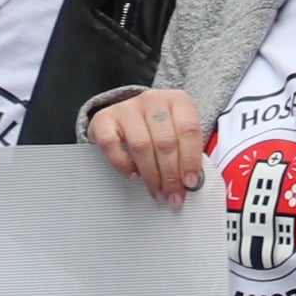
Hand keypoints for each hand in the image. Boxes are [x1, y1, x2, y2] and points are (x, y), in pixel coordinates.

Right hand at [88, 87, 209, 201]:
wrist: (129, 114)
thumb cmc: (159, 127)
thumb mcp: (178, 131)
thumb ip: (187, 150)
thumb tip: (192, 181)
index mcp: (178, 100)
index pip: (188, 130)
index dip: (191, 159)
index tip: (190, 182)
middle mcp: (153, 100)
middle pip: (165, 142)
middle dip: (171, 174)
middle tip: (173, 194)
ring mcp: (127, 108)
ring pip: (141, 146)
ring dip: (151, 175)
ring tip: (157, 191)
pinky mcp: (104, 118)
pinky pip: (111, 145)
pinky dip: (123, 164)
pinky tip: (133, 174)